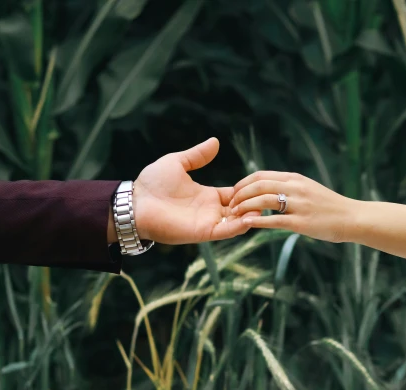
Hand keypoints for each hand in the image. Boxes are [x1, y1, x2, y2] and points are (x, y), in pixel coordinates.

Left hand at [127, 138, 259, 243]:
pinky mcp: (203, 232)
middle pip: (242, 209)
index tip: (263, 183)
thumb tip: (215, 142)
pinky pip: (226, 231)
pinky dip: (240, 227)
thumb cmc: (152, 184)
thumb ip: (197, 155)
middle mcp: (211, 210)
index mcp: (208, 195)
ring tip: (265, 205)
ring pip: (238, 221)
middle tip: (270, 194)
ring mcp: (208, 222)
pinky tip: (252, 218)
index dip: (249, 189)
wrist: (136, 202)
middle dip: (255, 203)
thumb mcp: (178, 163)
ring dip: (252, 215)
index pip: (237, 194)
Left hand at [229, 171, 356, 242]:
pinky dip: (258, 221)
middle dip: (240, 194)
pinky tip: (246, 224)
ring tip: (234, 214)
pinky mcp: (301, 222)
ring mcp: (299, 205)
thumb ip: (289, 186)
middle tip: (230, 204)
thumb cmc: (328, 206)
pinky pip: (274, 220)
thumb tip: (268, 188)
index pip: (261, 175)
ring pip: (264, 201)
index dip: (243, 183)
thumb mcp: (307, 188)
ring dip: (245, 207)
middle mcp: (295, 188)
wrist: (352, 217)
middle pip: (259, 186)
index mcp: (295, 179)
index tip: (234, 192)